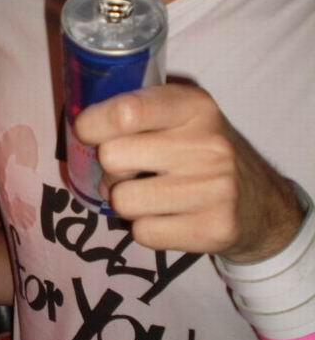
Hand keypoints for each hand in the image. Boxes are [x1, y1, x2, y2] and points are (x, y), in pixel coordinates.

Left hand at [75, 83, 302, 262]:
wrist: (259, 202)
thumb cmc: (201, 151)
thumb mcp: (181, 115)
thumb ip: (137, 109)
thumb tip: (79, 123)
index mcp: (194, 106)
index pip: (126, 112)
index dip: (92, 124)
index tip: (87, 132)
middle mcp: (208, 144)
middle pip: (112, 158)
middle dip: (110, 168)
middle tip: (128, 171)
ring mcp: (214, 188)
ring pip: (122, 201)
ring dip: (126, 202)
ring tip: (149, 194)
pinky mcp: (214, 228)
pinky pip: (142, 233)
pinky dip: (146, 228)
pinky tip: (168, 215)